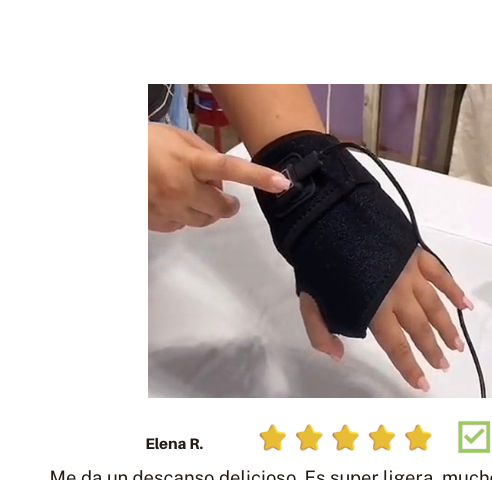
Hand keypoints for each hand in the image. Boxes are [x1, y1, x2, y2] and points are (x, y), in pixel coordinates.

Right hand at [148, 123, 290, 231]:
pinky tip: (171, 201)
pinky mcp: (157, 222)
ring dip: (206, 210)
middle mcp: (181, 188)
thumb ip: (205, 156)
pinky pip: (182, 226)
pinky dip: (183, 216)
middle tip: (225, 198)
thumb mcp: (178, 139)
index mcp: (188, 161)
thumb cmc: (144, 142)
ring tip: (192, 194)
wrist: (106, 160)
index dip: (258, 176)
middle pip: (220, 208)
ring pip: (204, 221)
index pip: (230, 169)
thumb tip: (222, 182)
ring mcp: (168, 208)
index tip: (283, 183)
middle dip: (228, 204)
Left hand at [299, 249, 473, 390]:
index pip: (396, 347)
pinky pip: (440, 274)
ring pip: (434, 306)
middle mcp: (397, 296)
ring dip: (447, 327)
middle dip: (433, 350)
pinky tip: (466, 304)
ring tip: (456, 345)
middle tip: (443, 366)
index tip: (423, 385)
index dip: (410, 368)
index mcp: (373, 310)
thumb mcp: (309, 302)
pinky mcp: (415, 254)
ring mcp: (409, 274)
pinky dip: (454, 289)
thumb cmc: (317, 261)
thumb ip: (322, 333)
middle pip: (420, 329)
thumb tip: (339, 357)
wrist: (328, 217)